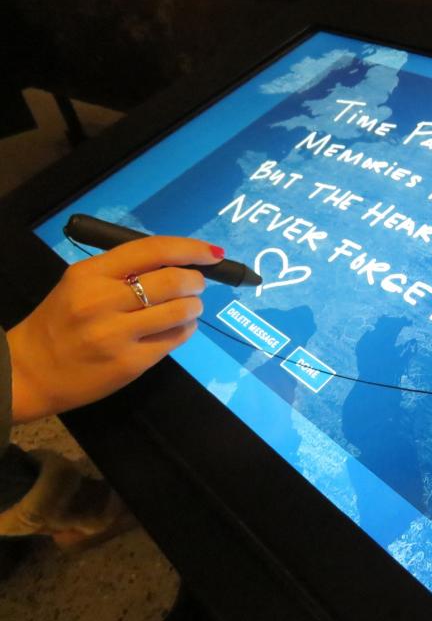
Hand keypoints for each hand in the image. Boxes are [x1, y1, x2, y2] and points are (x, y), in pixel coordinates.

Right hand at [7, 236, 223, 422]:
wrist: (30, 371)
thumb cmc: (60, 321)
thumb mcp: (81, 283)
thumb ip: (124, 271)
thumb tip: (179, 262)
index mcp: (91, 273)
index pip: (153, 250)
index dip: (191, 248)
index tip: (213, 254)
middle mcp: (103, 301)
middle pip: (174, 280)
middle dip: (196, 281)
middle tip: (197, 285)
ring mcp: (116, 334)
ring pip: (181, 310)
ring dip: (194, 306)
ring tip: (188, 307)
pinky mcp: (130, 363)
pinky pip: (175, 339)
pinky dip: (185, 329)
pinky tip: (176, 327)